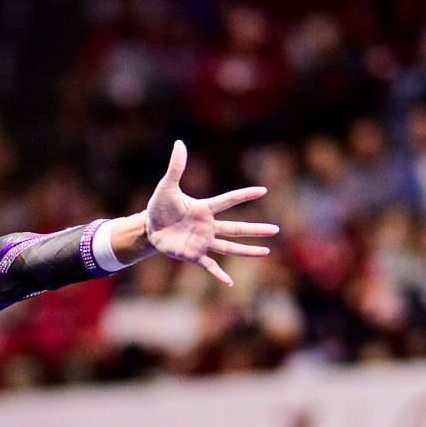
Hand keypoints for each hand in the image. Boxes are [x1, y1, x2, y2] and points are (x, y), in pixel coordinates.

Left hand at [145, 140, 279, 286]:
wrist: (149, 227)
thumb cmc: (160, 206)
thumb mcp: (167, 186)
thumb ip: (176, 167)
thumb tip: (179, 143)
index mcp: (205, 208)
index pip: (229, 200)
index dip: (244, 195)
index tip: (263, 190)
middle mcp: (208, 226)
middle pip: (236, 228)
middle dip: (256, 229)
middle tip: (276, 229)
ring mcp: (203, 242)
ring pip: (229, 247)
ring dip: (247, 250)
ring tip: (266, 252)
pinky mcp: (193, 255)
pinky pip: (209, 265)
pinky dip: (219, 274)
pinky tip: (230, 283)